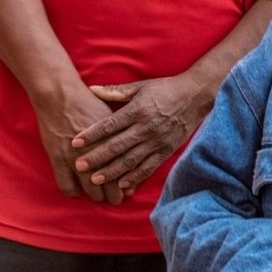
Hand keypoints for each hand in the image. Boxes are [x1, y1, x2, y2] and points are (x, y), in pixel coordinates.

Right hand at [31, 79, 121, 202]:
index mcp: (113, 138)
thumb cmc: (89, 102)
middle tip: (117, 199)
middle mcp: (97, 149)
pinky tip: (77, 193)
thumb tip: (133, 144)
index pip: (124, 165)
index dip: (128, 180)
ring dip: (96, 195)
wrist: (61, 96)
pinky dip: (72, 191)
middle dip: (114, 193)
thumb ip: (122, 131)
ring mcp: (76, 156)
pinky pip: (65, 184)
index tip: (131, 189)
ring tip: (101, 199)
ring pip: (89, 185)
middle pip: (109, 178)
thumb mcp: (112, 113)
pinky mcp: (58, 159)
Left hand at [70, 73, 209, 192]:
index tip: (75, 142)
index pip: (110, 124)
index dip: (92, 134)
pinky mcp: (166, 150)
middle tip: (78, 166)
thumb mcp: (141, 87)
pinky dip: (135, 177)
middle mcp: (147, 126)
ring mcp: (157, 140)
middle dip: (97, 157)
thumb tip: (91, 89)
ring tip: (95, 179)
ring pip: (131, 160)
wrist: (196, 95)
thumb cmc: (165, 89)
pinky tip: (122, 184)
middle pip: (117, 145)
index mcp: (139, 109)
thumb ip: (116, 91)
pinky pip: (149, 166)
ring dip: (112, 171)